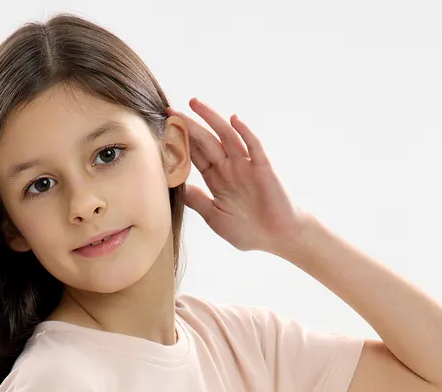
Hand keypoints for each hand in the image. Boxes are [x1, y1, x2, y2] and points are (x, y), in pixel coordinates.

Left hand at [166, 97, 308, 253]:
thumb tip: (178, 189)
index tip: (163, 131)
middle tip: (170, 112)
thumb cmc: (249, 231)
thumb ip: (198, 202)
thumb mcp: (215, 218)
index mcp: (218, 180)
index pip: (196, 156)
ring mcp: (246, 166)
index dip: (180, 144)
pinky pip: (254, 146)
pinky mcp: (263, 168)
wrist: (278, 237)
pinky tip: (234, 120)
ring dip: (212, 119)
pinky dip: (245, 132)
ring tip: (195, 104)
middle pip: (206, 142)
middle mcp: (230, 168)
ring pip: (226, 136)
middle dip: (189, 126)